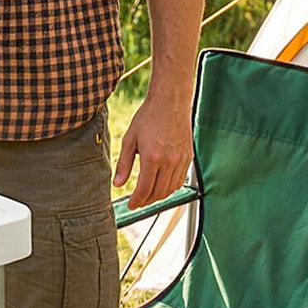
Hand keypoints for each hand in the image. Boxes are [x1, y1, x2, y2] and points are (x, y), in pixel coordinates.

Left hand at [114, 86, 192, 210]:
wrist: (170, 102)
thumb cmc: (148, 117)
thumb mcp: (130, 140)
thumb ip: (124, 164)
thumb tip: (117, 184)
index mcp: (152, 157)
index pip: (145, 189)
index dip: (137, 201)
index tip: (131, 205)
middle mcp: (170, 161)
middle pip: (159, 192)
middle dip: (147, 201)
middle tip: (138, 202)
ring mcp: (181, 159)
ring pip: (171, 189)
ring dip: (159, 196)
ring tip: (148, 195)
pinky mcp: (189, 156)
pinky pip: (180, 179)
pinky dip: (170, 186)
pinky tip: (161, 185)